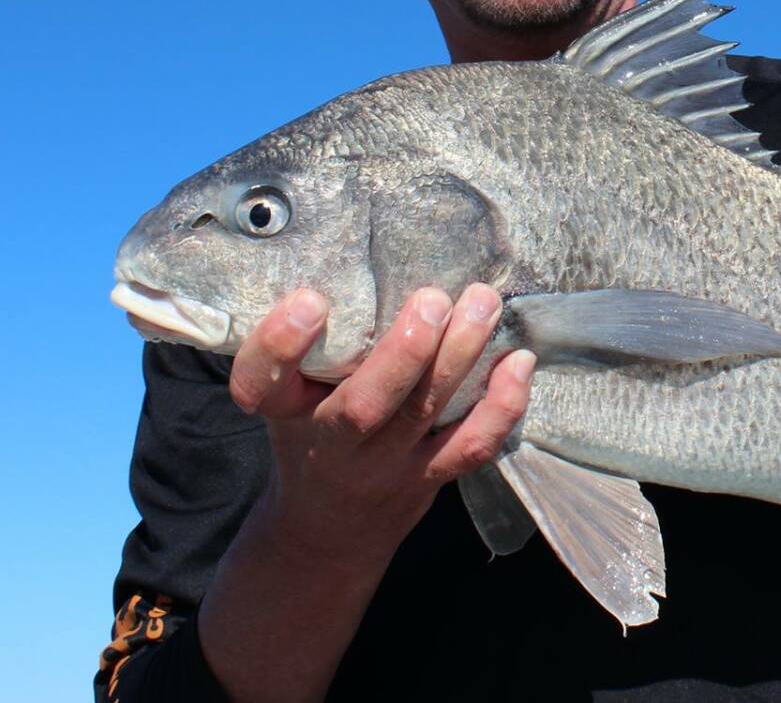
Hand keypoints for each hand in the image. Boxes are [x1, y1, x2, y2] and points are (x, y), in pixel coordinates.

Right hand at [228, 283, 534, 558]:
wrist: (325, 530)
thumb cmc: (310, 432)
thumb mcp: (290, 392)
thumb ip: (312, 341)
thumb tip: (353, 251)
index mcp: (283, 412)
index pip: (260, 384)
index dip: (280, 344)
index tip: (311, 299)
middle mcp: (331, 443)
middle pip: (364, 406)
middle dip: (405, 350)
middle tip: (434, 298)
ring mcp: (384, 467)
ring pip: (423, 415)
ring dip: (459, 356)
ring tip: (483, 302)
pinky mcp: (429, 478)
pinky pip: (471, 447)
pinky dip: (502, 406)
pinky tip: (520, 361)